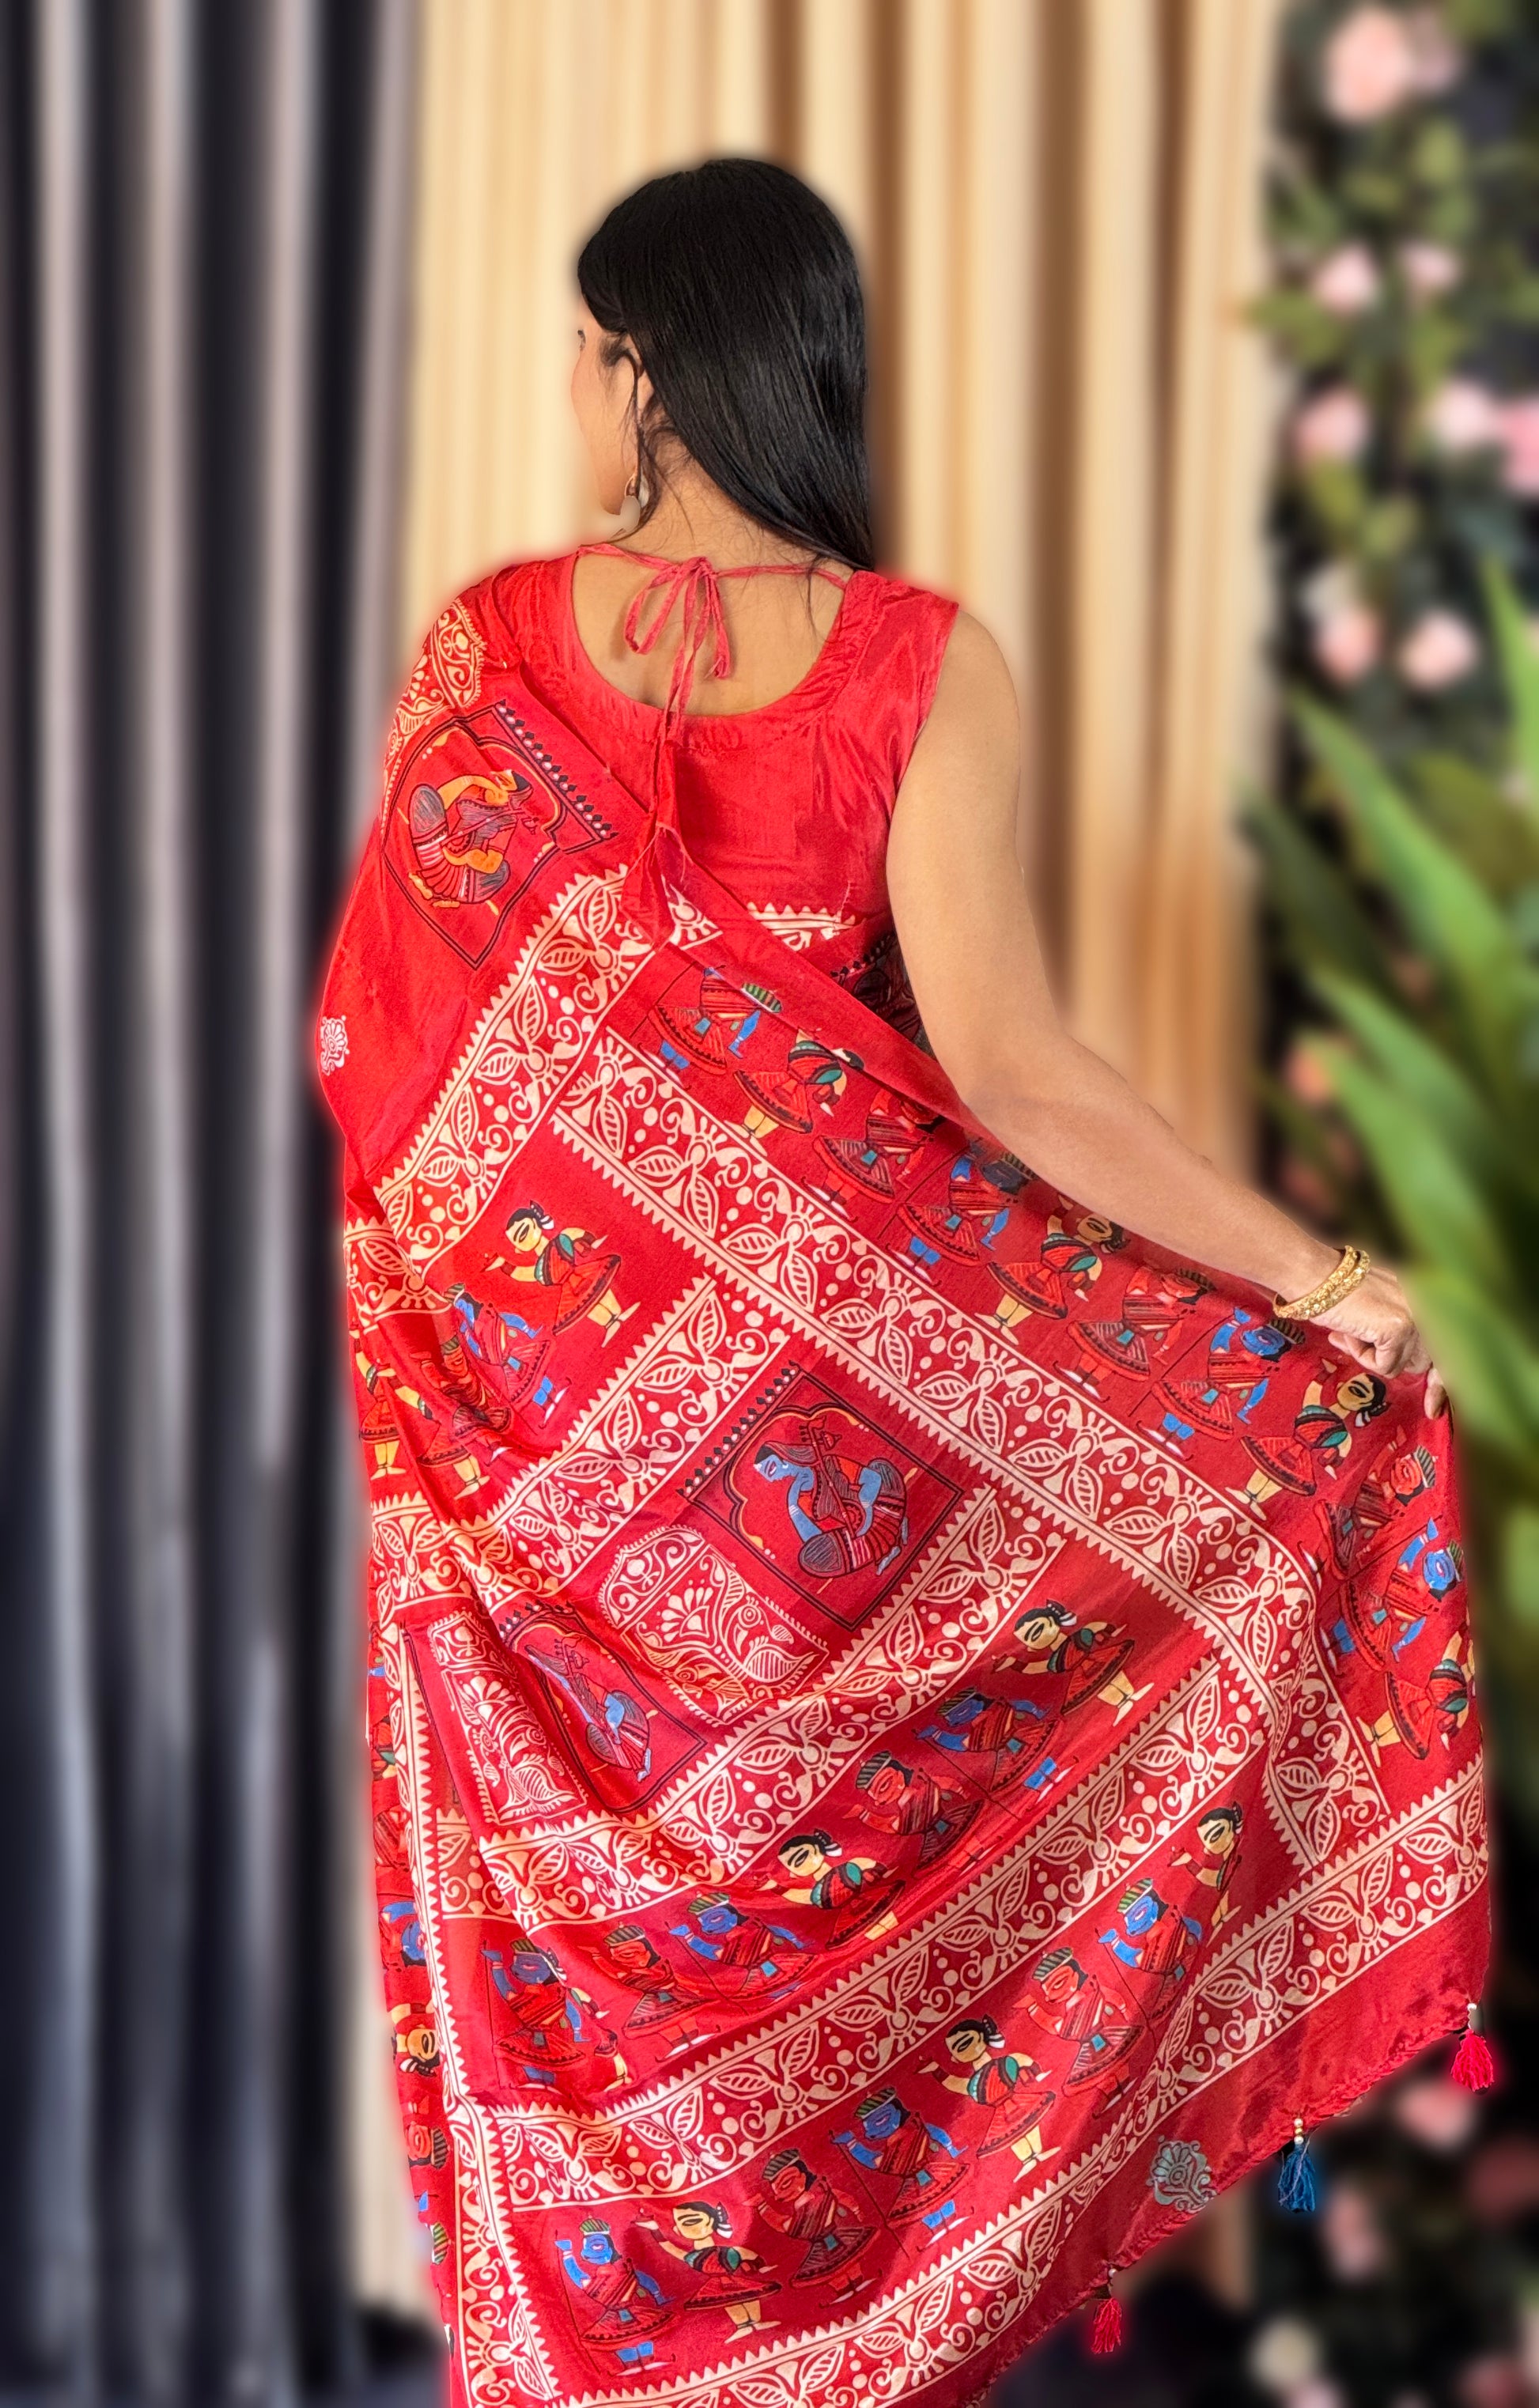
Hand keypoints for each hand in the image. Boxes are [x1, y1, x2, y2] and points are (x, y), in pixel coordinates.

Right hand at [1311, 1264, 1446, 1417]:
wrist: (1315, 1275)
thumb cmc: (1337, 1290)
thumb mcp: (1380, 1305)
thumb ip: (1397, 1327)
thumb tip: (1398, 1360)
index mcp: (1428, 1295)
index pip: (1448, 1346)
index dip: (1441, 1381)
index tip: (1434, 1409)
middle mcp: (1430, 1304)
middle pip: (1426, 1361)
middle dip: (1397, 1364)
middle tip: (1374, 1361)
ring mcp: (1416, 1317)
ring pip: (1402, 1365)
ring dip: (1374, 1357)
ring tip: (1351, 1333)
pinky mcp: (1398, 1329)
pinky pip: (1385, 1366)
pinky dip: (1363, 1356)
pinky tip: (1349, 1333)